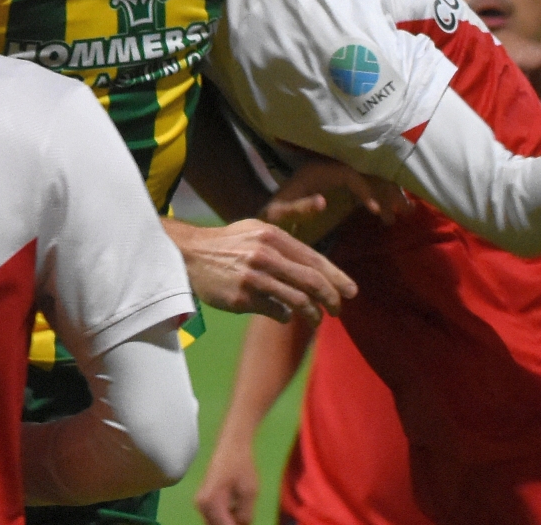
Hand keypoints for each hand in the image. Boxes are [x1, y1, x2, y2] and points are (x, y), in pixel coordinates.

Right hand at [164, 218, 356, 323]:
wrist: (190, 255)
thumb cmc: (230, 243)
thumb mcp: (258, 226)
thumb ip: (290, 227)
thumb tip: (321, 220)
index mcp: (272, 236)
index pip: (314, 258)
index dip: (335, 277)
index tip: (350, 291)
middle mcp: (265, 255)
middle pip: (311, 281)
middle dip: (330, 298)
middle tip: (338, 310)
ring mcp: (253, 278)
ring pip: (297, 301)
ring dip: (312, 314)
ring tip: (316, 319)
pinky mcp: (242, 298)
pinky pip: (275, 312)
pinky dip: (284, 316)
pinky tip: (284, 315)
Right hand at [194, 441, 260, 524]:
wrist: (232, 444)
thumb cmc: (241, 465)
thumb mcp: (249, 492)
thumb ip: (245, 516)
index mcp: (210, 502)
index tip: (246, 521)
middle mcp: (201, 505)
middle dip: (233, 523)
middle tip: (245, 514)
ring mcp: (201, 503)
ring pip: (217, 523)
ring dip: (231, 521)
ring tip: (242, 508)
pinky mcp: (205, 501)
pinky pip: (216, 518)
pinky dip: (227, 517)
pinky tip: (238, 507)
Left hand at [261, 155, 412, 245]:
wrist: (269, 212)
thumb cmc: (271, 215)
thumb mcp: (278, 214)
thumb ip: (297, 208)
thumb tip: (323, 202)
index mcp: (318, 171)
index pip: (350, 173)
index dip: (366, 189)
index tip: (377, 211)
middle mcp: (330, 166)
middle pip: (367, 170)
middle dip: (389, 188)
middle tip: (406, 210)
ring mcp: (337, 172)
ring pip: (372, 175)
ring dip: (390, 191)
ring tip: (406, 212)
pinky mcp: (340, 182)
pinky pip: (368, 182)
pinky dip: (382, 194)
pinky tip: (389, 212)